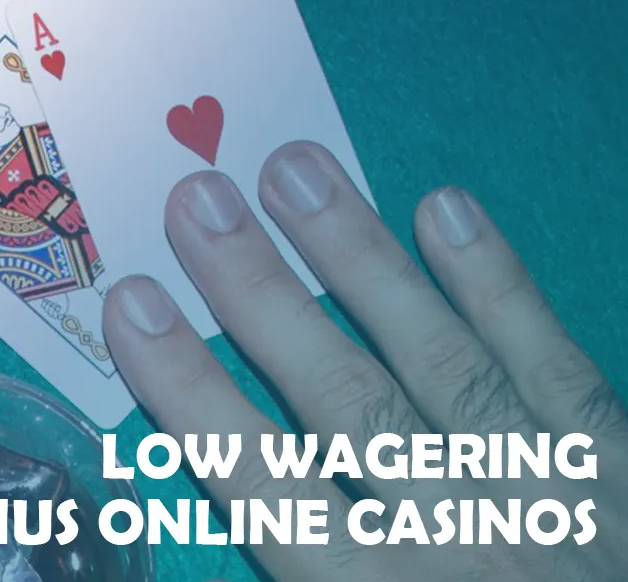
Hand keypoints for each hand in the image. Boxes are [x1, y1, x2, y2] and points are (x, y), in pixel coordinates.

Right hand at [103, 141, 623, 579]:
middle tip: (196, 197)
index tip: (130, 303)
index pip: (264, 487)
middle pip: (347, 402)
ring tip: (294, 168)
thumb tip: (197, 528)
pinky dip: (503, 286)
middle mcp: (460, 539)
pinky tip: (446, 208)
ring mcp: (552, 496)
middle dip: (264, 296)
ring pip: (443, 361)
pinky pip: (559, 367)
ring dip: (364, 261)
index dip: (190, 393)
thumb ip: (299, 577)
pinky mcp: (622, 468)